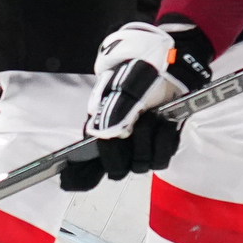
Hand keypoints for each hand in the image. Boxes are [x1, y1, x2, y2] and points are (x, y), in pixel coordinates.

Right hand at [60, 19, 212, 188]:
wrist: (172, 63)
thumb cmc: (141, 71)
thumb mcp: (124, 85)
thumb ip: (114, 112)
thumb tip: (104, 137)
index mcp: (98, 128)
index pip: (81, 161)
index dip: (76, 174)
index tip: (70, 179)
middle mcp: (116, 142)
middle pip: (116, 169)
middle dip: (127, 151)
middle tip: (134, 126)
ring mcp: (139, 145)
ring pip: (140, 165)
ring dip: (149, 141)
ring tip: (154, 117)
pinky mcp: (160, 146)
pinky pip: (161, 160)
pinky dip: (165, 142)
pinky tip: (167, 125)